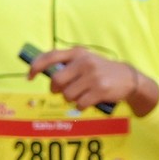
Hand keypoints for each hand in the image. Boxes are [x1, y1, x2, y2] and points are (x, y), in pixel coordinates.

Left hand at [28, 46, 156, 113]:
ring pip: (67, 94)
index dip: (36, 66)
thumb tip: (43, 74)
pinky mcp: (100, 90)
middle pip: (56, 80)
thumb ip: (67, 65)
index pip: (51, 56)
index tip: (29, 77)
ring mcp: (92, 76)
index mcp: (78, 53)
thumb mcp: (85, 60)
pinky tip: (88, 102)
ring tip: (81, 95)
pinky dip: (80, 106)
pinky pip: (79, 104)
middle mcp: (84, 62)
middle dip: (56, 90)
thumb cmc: (100, 70)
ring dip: (70, 99)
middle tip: (63, 91)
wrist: (129, 78)